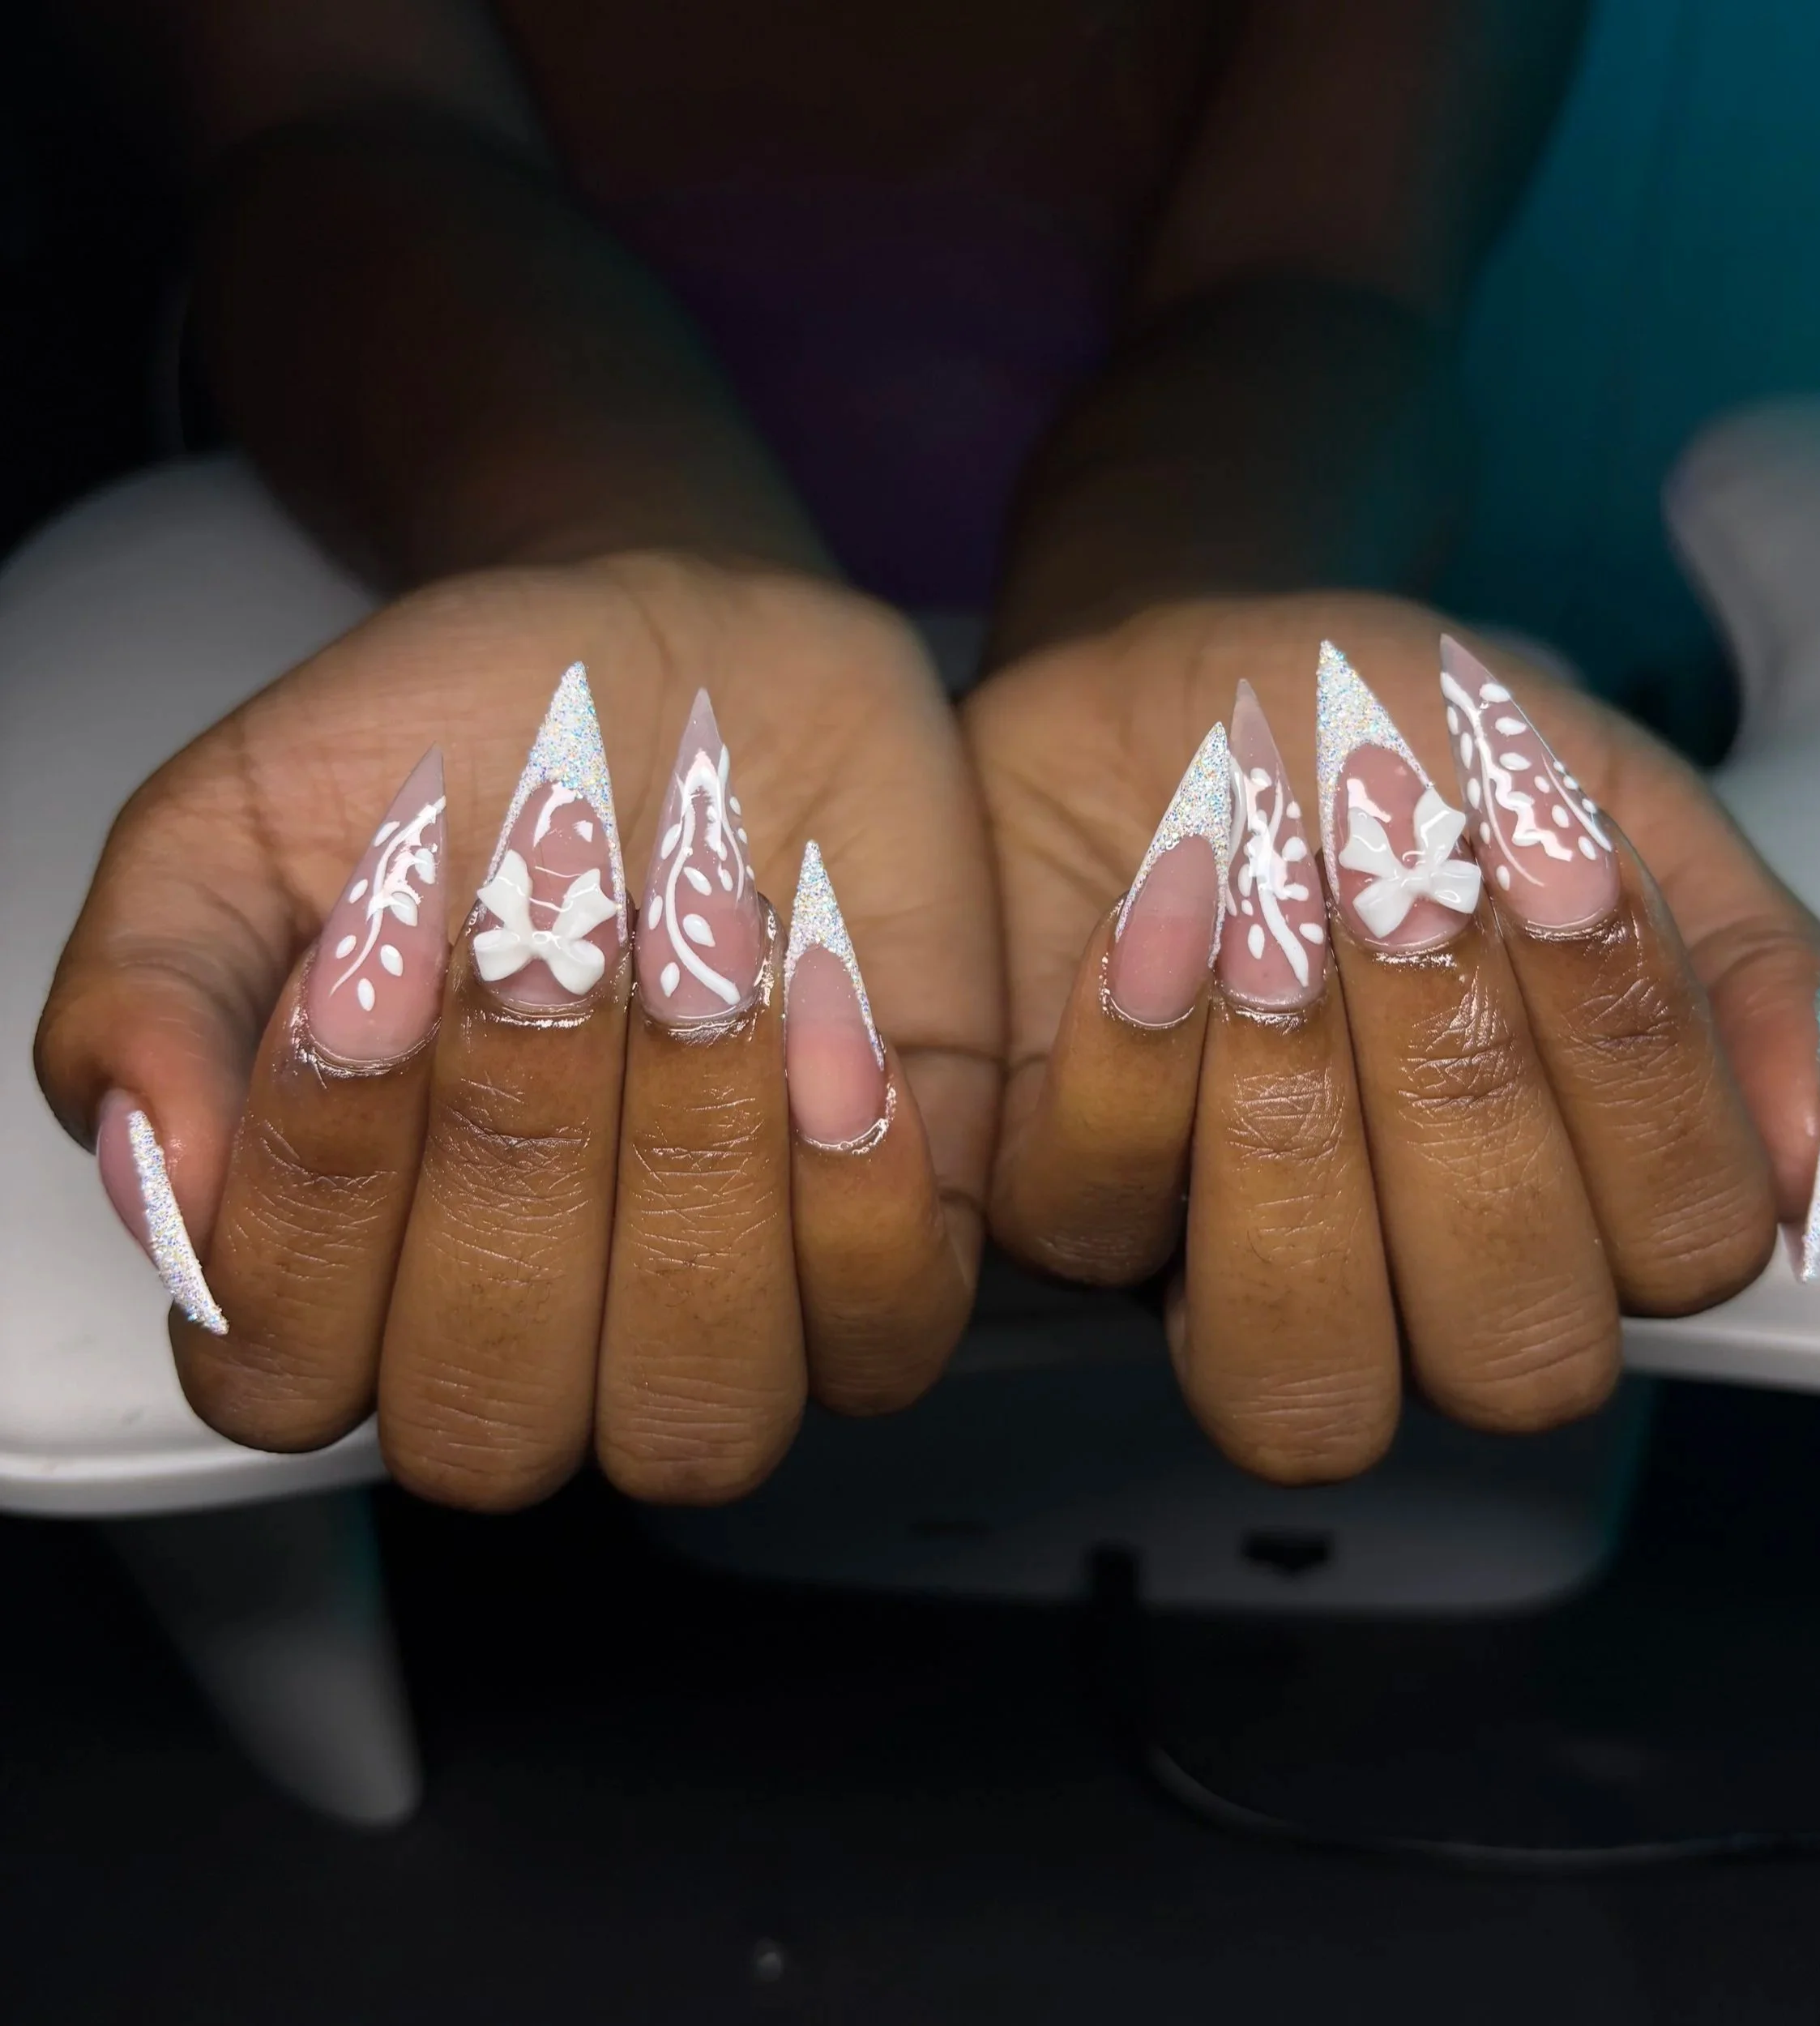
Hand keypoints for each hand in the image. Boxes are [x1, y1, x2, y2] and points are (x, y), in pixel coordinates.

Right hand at [37, 554, 999, 1507]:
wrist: (698, 654)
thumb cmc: (480, 744)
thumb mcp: (258, 815)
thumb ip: (160, 988)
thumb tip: (154, 1171)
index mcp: (351, 1256)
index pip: (289, 1376)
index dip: (323, 1192)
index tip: (372, 965)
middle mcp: (536, 1317)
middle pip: (495, 1423)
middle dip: (517, 1161)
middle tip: (548, 945)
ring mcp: (723, 1302)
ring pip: (699, 1416)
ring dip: (695, 1174)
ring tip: (703, 957)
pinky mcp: (888, 1245)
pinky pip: (888, 1336)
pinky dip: (861, 1192)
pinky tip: (831, 1011)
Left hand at [965, 595, 1819, 1480]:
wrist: (1188, 680)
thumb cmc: (1396, 747)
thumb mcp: (1600, 796)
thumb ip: (1733, 957)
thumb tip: (1805, 1142)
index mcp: (1576, 1187)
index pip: (1679, 1250)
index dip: (1636, 1076)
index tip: (1560, 867)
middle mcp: (1417, 1273)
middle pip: (1511, 1355)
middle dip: (1470, 1103)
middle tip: (1412, 898)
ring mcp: (1231, 1270)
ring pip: (1297, 1381)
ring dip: (1302, 1139)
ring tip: (1283, 931)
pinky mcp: (1069, 1213)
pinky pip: (1093, 1228)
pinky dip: (1131, 1068)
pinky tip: (1155, 916)